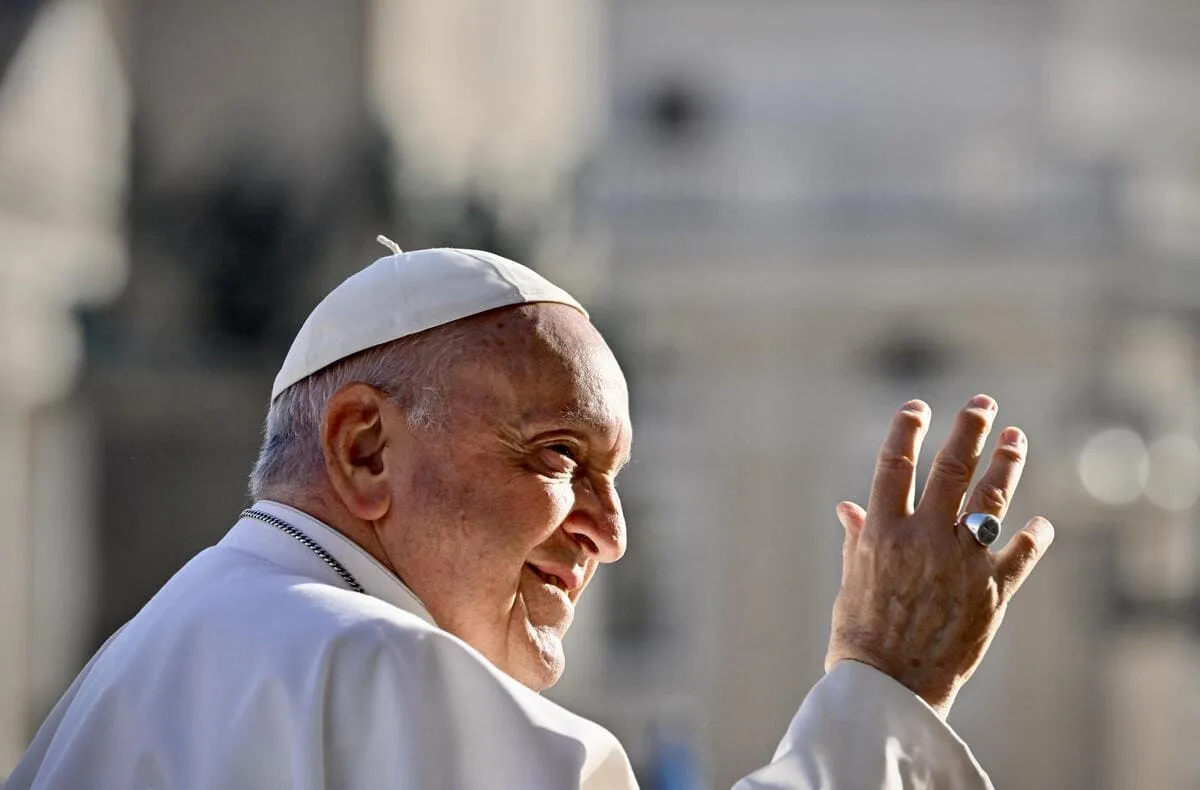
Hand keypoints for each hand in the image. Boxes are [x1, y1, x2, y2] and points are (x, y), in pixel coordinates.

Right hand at [824, 395, 1053, 718]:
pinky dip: (1034, 536)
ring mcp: (961, 562)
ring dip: (1007, 464)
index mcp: (883, 531)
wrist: (889, 689)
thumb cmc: (859, 637)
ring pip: (991, 499)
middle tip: (984, 403)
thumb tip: (848, 507)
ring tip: (1015, 439)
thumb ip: (858, 539)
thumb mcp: (852, 581)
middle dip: (970, 429)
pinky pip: (1020, 554)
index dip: (907, 429)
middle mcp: (924, 537)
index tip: (919, 407)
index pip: (895, 463)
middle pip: (951, 468)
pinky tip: (1041, 523)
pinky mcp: (993, 592)